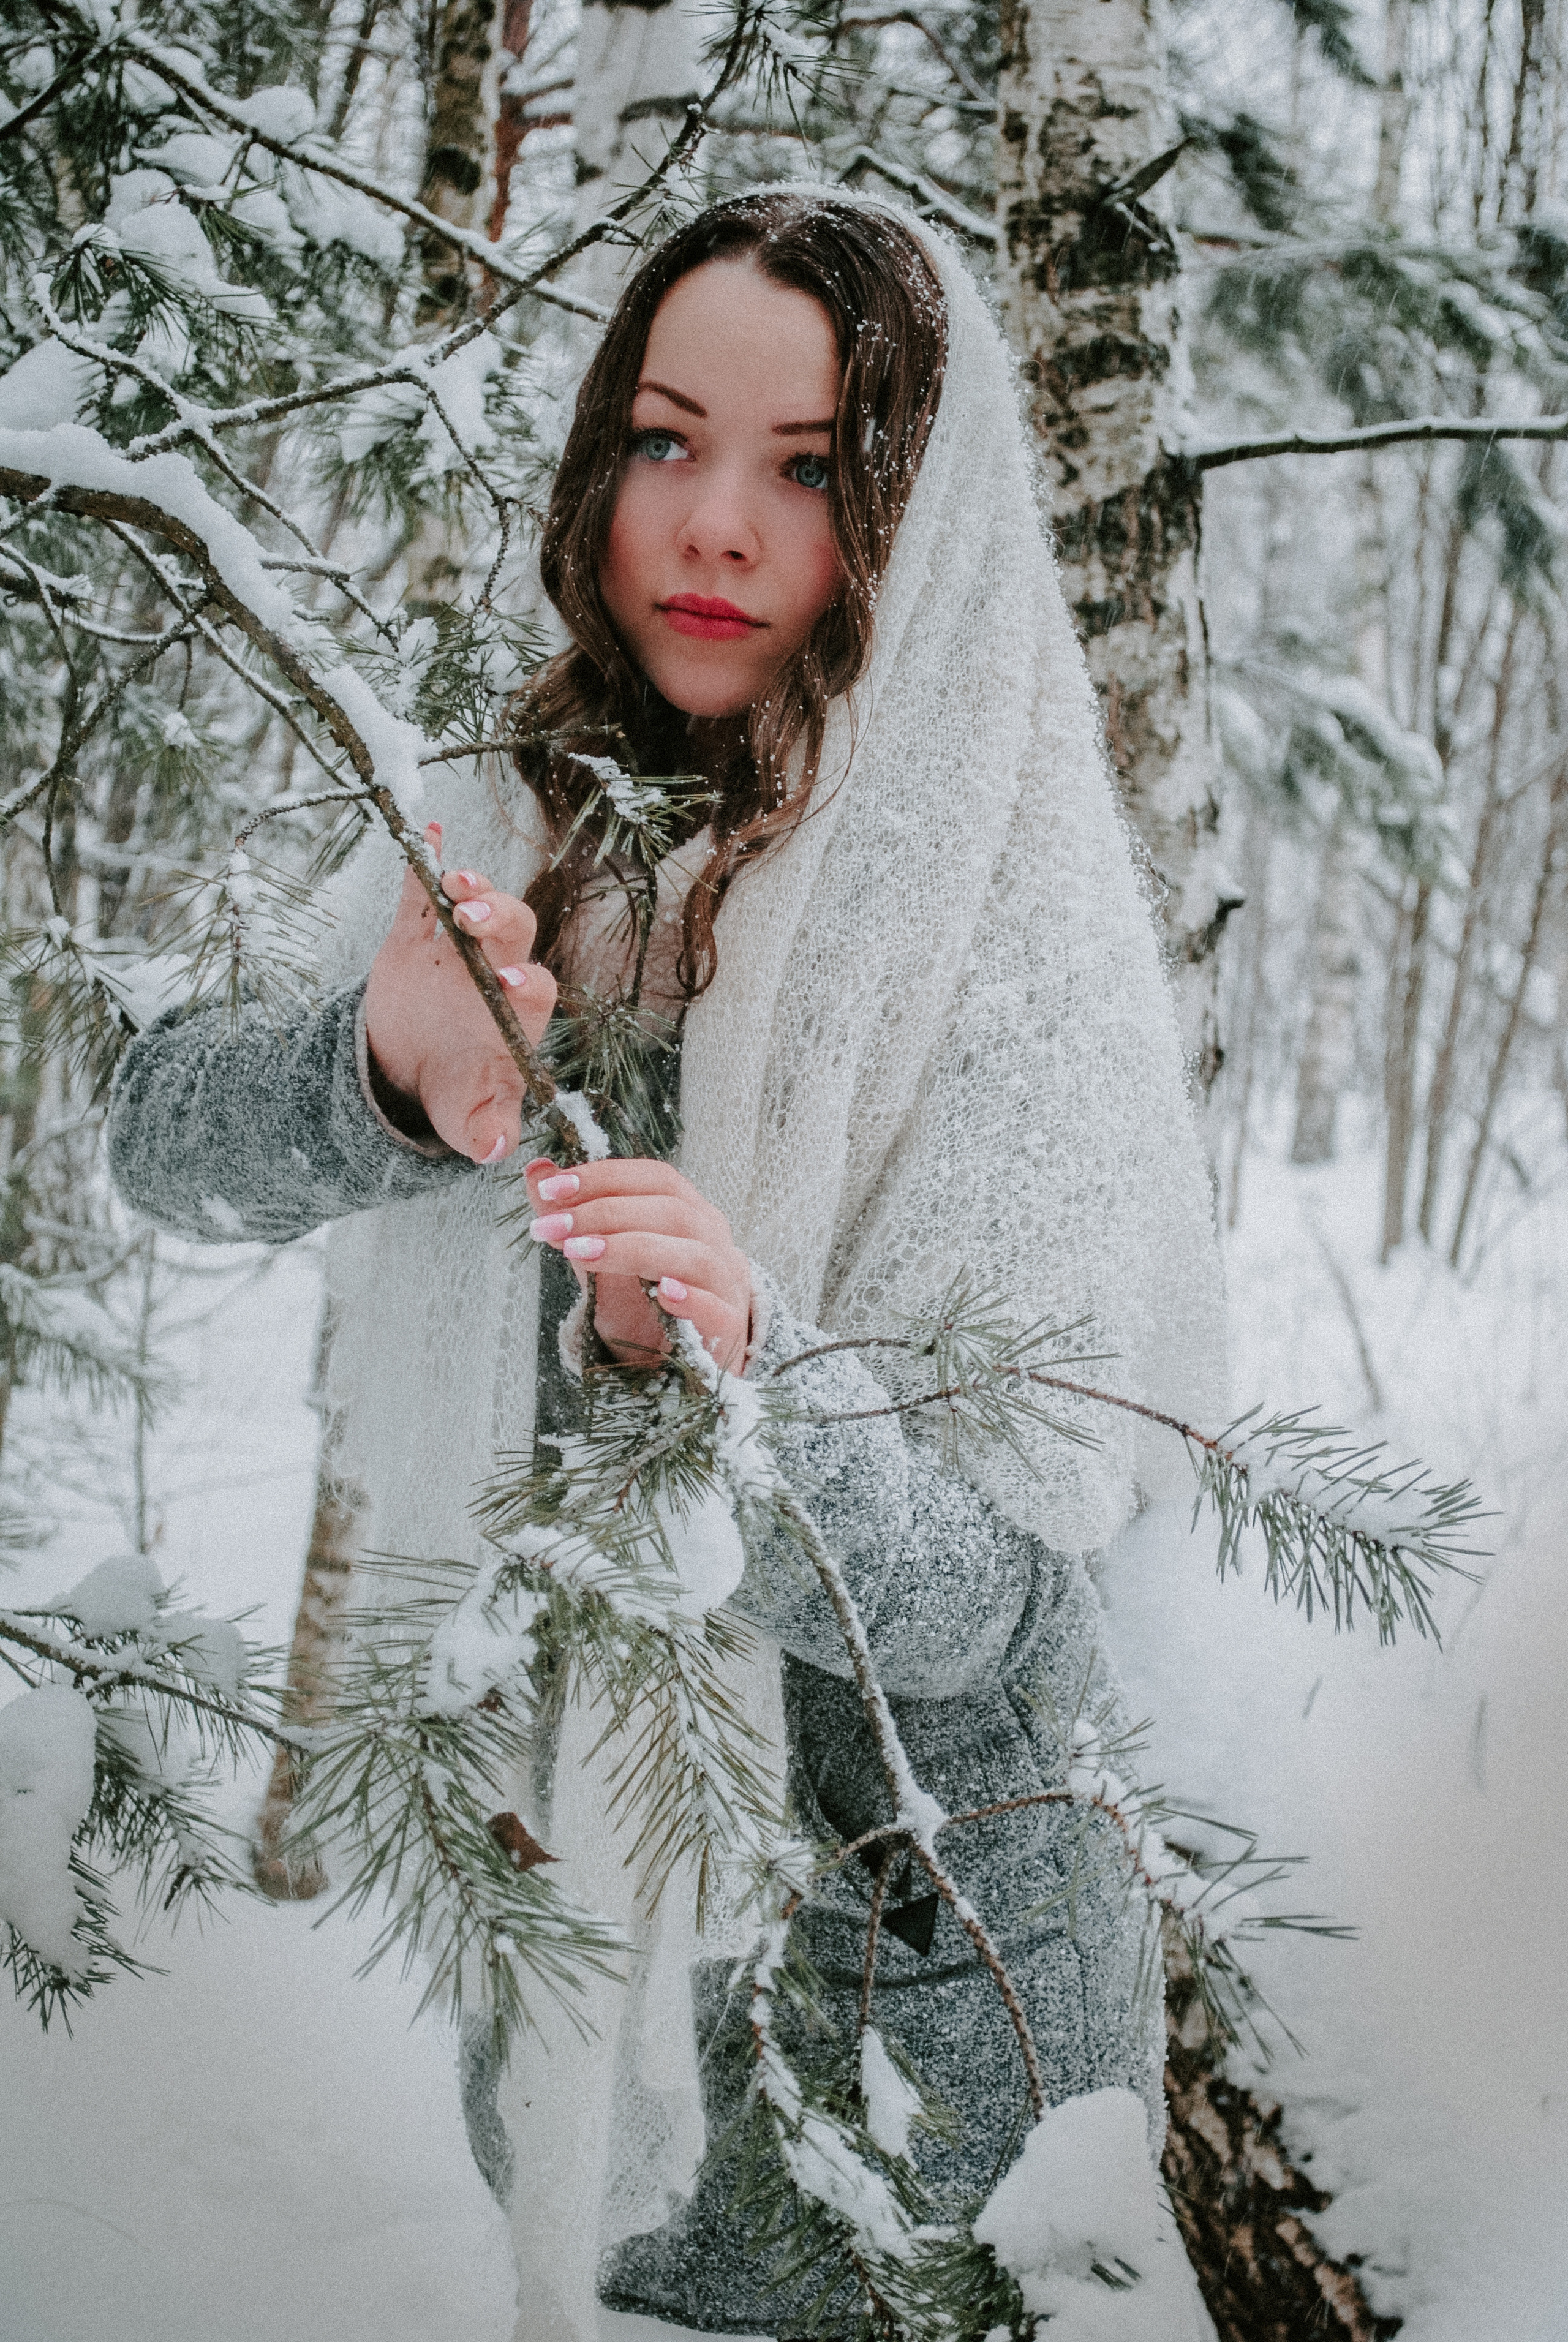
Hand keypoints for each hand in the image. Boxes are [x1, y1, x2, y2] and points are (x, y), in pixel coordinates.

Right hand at [363, 823, 556, 1163]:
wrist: (409, 1075)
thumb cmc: (456, 1094)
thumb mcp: (470, 1122)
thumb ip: (488, 1132)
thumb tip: (494, 1150)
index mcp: (517, 1013)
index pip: (536, 986)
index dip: (526, 979)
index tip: (508, 982)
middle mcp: (494, 971)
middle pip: (514, 931)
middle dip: (500, 919)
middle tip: (474, 920)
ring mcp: (456, 950)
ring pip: (475, 904)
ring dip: (471, 888)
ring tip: (454, 881)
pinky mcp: (415, 937)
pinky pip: (422, 894)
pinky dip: (425, 864)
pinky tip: (428, 835)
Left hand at [522, 1157, 752, 1374]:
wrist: (676, 1368)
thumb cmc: (643, 1308)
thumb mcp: (601, 1260)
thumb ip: (574, 1218)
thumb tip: (536, 1171)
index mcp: (689, 1214)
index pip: (657, 1178)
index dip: (605, 1177)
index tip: (552, 1187)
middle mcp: (714, 1242)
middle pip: (672, 1210)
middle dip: (605, 1213)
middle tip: (553, 1226)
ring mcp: (726, 1286)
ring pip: (693, 1254)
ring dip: (632, 1249)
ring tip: (579, 1254)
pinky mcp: (728, 1331)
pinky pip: (717, 1309)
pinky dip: (691, 1299)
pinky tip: (662, 1295)